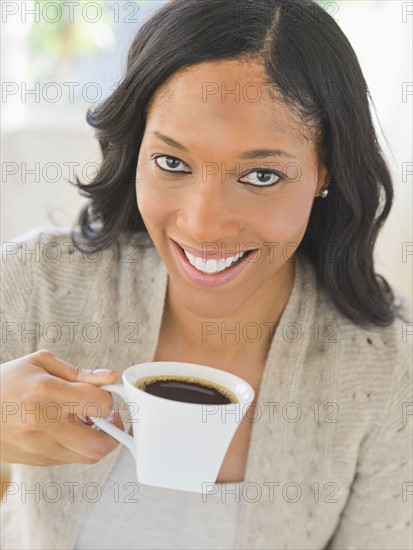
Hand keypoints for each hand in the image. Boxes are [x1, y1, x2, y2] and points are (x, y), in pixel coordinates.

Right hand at [1, 350, 123, 465]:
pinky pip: (71, 459)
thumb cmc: (7, 380)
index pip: (98, 403)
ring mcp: (38, 447)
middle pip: (98, 444)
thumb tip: (111, 377)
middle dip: (114, 430)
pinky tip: (71, 428)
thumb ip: (80, 373)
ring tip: (89, 421)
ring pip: (87, 456)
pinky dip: (79, 445)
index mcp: (45, 393)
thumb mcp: (41, 363)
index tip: (104, 392)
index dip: (108, 397)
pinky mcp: (36, 460)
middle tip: (109, 417)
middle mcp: (42, 424)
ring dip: (98, 439)